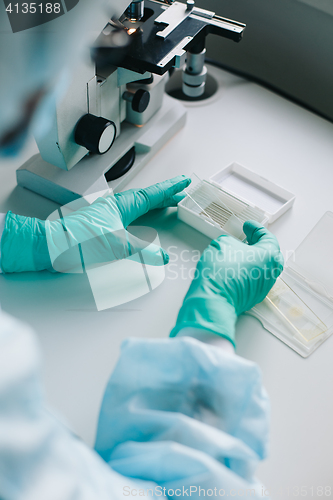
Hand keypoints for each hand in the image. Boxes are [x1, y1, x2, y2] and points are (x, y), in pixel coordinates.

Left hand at [1, 176, 190, 272]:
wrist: (55, 244)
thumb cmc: (81, 241)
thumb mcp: (118, 247)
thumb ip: (143, 252)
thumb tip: (162, 257)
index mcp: (123, 205)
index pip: (153, 194)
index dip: (170, 189)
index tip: (184, 182)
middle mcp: (117, 205)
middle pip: (148, 196)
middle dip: (166, 195)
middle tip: (182, 193)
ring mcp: (109, 212)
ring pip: (138, 203)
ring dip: (154, 202)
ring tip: (167, 203)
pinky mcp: (103, 221)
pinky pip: (129, 211)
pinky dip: (141, 210)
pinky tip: (140, 216)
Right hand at [170, 221, 283, 345]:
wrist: (214, 299)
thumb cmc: (221, 273)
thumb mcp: (223, 243)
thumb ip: (233, 241)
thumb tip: (233, 246)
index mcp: (270, 255)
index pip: (266, 236)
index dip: (255, 228)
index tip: (249, 226)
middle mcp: (271, 272)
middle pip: (268, 253)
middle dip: (257, 244)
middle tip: (247, 238)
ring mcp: (264, 286)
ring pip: (262, 267)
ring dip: (252, 259)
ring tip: (238, 253)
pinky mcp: (253, 297)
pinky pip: (254, 279)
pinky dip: (247, 271)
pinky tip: (234, 268)